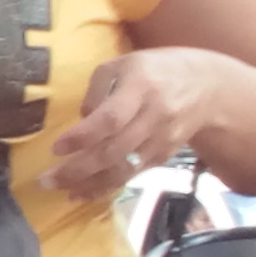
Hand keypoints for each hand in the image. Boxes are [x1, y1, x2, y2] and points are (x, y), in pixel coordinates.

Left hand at [41, 47, 224, 196]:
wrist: (209, 86)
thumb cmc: (156, 70)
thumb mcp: (124, 64)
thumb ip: (98, 89)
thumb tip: (81, 121)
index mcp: (142, 87)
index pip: (111, 118)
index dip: (83, 136)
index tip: (56, 148)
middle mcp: (155, 116)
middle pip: (115, 150)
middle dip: (78, 169)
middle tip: (46, 180)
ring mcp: (163, 139)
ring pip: (125, 169)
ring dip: (91, 184)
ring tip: (61, 191)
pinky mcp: (165, 155)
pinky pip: (134, 175)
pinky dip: (108, 186)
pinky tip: (85, 192)